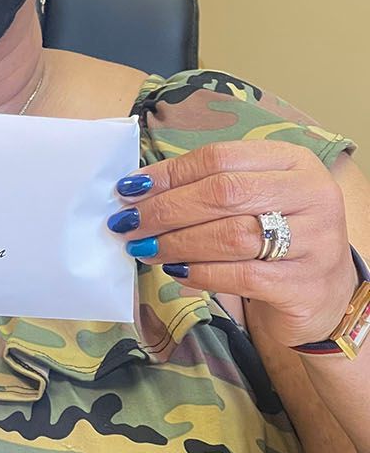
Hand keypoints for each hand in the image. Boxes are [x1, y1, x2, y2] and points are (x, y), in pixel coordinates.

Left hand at [109, 140, 355, 347]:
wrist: (323, 294)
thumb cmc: (276, 238)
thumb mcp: (256, 200)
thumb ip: (208, 188)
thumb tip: (139, 190)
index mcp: (293, 161)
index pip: (220, 158)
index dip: (170, 174)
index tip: (131, 189)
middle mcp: (311, 195)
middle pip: (223, 194)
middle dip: (166, 209)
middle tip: (129, 224)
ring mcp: (314, 241)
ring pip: (231, 235)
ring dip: (177, 242)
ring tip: (144, 249)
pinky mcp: (304, 284)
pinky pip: (241, 275)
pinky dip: (200, 273)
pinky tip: (176, 272)